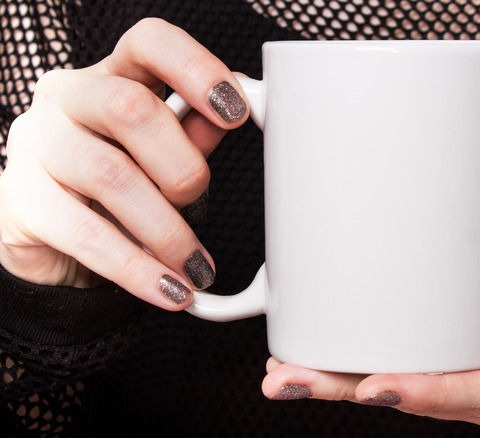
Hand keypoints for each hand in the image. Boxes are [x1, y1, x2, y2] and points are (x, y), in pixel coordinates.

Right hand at [0, 18, 248, 309]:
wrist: (54, 238)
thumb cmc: (119, 181)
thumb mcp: (162, 152)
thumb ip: (195, 131)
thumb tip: (238, 112)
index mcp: (112, 75)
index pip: (148, 43)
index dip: (195, 69)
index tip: (236, 112)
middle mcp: (67, 100)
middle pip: (129, 109)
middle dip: (182, 165)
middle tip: (200, 201)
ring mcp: (36, 148)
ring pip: (111, 175)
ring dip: (168, 230)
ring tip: (196, 267)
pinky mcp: (21, 203)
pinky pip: (86, 235)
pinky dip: (138, 269)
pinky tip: (171, 290)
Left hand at [262, 252, 479, 436]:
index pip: (478, 394)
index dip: (425, 392)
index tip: (369, 385)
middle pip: (423, 402)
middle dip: (351, 391)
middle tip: (286, 378)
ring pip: (413, 398)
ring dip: (349, 386)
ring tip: (287, 372)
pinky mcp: (476, 383)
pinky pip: (422, 387)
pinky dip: (374, 379)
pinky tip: (334, 366)